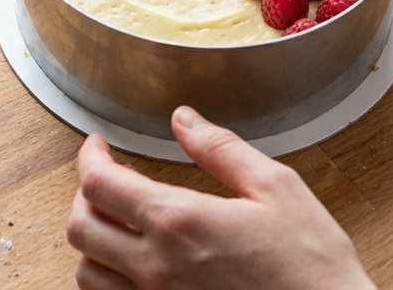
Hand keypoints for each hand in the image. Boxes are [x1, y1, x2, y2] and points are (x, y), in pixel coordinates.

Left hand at [65, 106, 374, 289]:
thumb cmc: (311, 266)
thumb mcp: (277, 189)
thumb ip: (222, 149)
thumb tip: (184, 120)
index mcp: (181, 222)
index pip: (100, 184)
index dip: (90, 157)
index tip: (98, 147)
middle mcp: (157, 267)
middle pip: (81, 227)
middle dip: (86, 195)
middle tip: (109, 179)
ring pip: (87, 273)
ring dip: (93, 241)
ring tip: (119, 223)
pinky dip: (107, 280)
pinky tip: (132, 265)